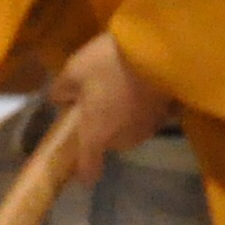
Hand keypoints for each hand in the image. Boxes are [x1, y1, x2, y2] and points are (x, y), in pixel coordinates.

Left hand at [43, 31, 171, 187]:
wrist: (158, 53)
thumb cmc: (109, 65)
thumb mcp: (74, 70)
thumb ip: (61, 90)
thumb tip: (59, 101)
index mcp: (96, 135)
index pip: (89, 170)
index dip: (82, 171)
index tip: (76, 163)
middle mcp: (122, 141)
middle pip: (106, 144)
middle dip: (99, 128)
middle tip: (93, 100)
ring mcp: (146, 130)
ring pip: (126, 131)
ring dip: (120, 118)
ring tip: (116, 89)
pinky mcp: (164, 117)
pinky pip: (143, 119)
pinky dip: (138, 108)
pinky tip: (136, 86)